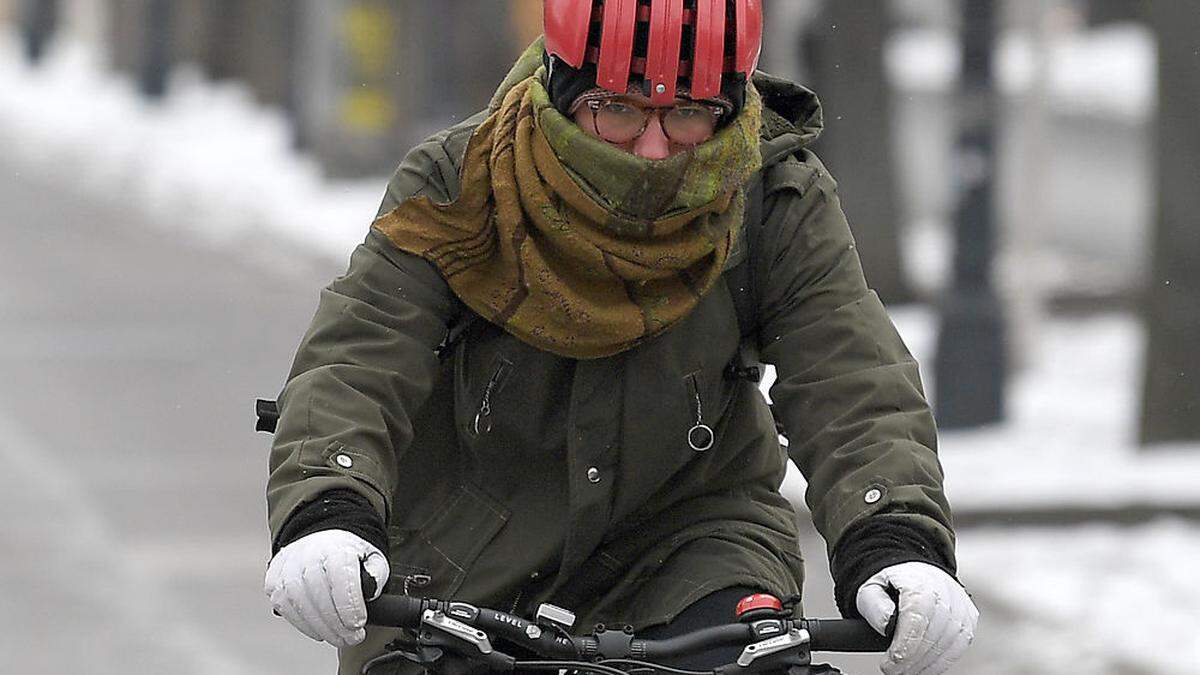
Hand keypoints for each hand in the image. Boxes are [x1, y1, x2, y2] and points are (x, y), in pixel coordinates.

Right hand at [264, 530, 389, 647]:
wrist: (322, 540)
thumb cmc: (348, 553)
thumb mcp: (373, 557)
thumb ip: (377, 574)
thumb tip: (370, 592)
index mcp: (335, 547)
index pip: (340, 577)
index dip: (349, 605)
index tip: (359, 623)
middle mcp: (308, 554)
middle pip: (319, 593)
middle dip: (336, 623)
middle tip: (351, 638)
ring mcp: (288, 566)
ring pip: (299, 602)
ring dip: (320, 627)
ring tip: (337, 637)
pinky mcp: (274, 579)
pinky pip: (284, 605)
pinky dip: (302, 623)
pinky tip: (319, 630)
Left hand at [856, 562, 977, 674]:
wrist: (913, 572)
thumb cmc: (891, 583)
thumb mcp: (871, 590)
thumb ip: (876, 607)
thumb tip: (887, 625)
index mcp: (919, 581)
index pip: (916, 618)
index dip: (904, 645)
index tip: (890, 663)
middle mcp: (945, 591)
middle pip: (933, 634)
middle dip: (912, 659)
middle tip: (893, 670)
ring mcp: (960, 605)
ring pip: (949, 642)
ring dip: (927, 663)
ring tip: (906, 670)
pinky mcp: (968, 618)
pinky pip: (960, 645)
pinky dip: (942, 661)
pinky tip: (925, 666)